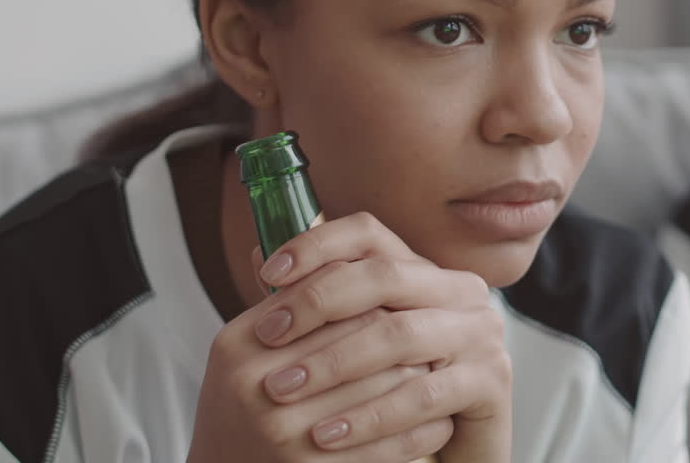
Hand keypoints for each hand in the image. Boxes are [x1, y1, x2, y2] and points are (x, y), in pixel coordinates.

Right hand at [188, 302, 452, 462]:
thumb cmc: (249, 408)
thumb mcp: (251, 350)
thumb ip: (292, 302)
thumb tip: (341, 246)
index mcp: (241, 342)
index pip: (330, 300)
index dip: (378, 301)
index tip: (412, 303)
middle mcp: (255, 384)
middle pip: (361, 342)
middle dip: (407, 340)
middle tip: (443, 335)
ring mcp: (279, 433)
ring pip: (381, 392)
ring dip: (423, 385)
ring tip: (449, 375)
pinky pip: (383, 448)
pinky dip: (418, 435)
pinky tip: (440, 425)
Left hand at [253, 212, 512, 462]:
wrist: (447, 460)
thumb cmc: (391, 399)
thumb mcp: (349, 345)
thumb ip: (315, 303)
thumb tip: (258, 252)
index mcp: (423, 272)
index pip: (370, 234)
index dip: (317, 244)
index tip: (269, 272)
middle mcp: (459, 291)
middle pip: (384, 274)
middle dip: (317, 303)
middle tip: (266, 336)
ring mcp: (481, 333)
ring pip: (399, 334)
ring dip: (333, 362)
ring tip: (282, 388)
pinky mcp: (492, 381)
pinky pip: (422, 395)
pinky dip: (369, 416)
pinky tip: (326, 436)